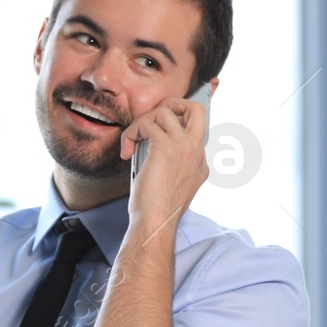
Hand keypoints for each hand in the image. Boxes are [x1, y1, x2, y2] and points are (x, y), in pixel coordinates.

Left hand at [119, 94, 209, 221]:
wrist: (155, 221)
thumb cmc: (158, 209)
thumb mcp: (174, 184)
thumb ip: (173, 164)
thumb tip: (153, 147)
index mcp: (200, 161)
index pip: (195, 128)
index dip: (175, 125)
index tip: (156, 133)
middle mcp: (196, 151)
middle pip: (196, 109)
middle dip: (173, 104)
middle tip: (153, 120)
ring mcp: (184, 146)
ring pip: (164, 111)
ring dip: (142, 122)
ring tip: (133, 141)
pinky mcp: (165, 146)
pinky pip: (146, 124)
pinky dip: (131, 133)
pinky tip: (127, 151)